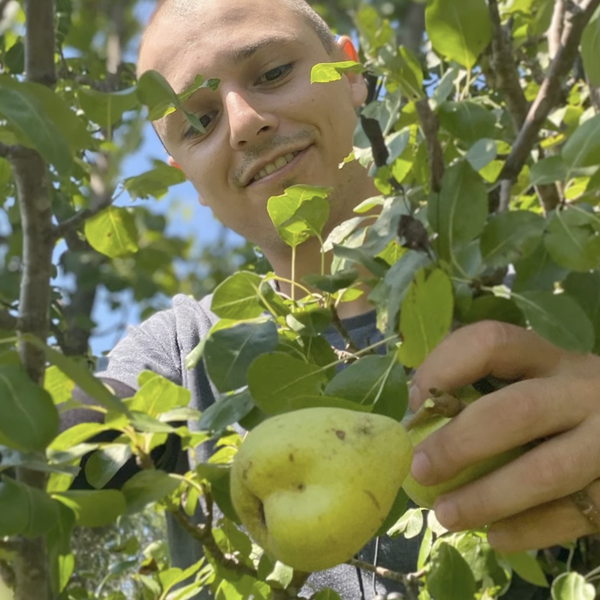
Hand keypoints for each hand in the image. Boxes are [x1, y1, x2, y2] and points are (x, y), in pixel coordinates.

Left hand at [408, 320, 599, 551]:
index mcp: (549, 359)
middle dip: (460, 443)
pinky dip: (528, 530)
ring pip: (546, 471)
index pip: (492, 343)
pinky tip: (495, 536)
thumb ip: (488, 394)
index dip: (446, 367)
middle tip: (420, 469)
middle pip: (517, 411)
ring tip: (444, 515)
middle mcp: (582, 391)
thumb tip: (417, 421)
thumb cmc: (567, 408)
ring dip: (487, 498)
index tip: (416, 402)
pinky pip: (573, 514)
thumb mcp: (537, 384)